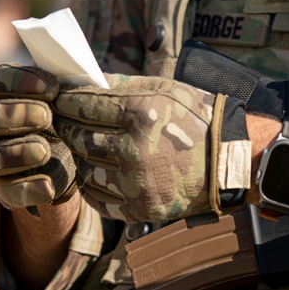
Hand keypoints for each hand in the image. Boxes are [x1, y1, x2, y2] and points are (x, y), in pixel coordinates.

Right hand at [0, 65, 76, 209]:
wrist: (65, 155)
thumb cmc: (62, 113)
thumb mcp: (65, 96)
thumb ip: (67, 85)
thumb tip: (87, 82)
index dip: (18, 82)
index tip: (52, 88)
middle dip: (15, 115)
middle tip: (46, 116)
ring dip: (17, 152)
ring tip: (44, 151)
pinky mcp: (2, 188)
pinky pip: (8, 191)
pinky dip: (27, 189)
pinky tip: (48, 186)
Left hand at [53, 74, 244, 222]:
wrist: (229, 163)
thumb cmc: (196, 119)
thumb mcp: (163, 90)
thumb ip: (120, 86)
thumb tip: (81, 81)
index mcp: (140, 113)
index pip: (81, 105)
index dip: (64, 101)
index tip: (59, 99)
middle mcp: (134, 149)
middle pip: (77, 137)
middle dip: (66, 126)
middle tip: (60, 121)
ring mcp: (136, 183)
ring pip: (83, 168)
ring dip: (77, 157)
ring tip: (80, 147)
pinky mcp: (140, 209)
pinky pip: (98, 198)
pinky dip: (91, 185)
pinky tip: (94, 172)